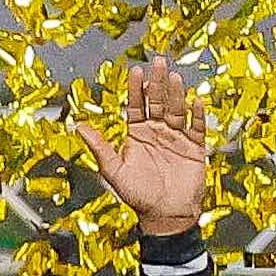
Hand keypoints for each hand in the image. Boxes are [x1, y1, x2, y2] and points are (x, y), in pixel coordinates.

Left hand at [71, 57, 210, 235]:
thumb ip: (99, 147)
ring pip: (177, 109)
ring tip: (173, 76)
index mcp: (137, 135)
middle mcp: (157, 132)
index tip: (135, 71)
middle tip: (158, 61)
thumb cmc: (138, 196)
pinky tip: (195, 100)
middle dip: (157, 82)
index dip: (135, 89)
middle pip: (158, 102)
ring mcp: (176, 138)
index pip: (136, 106)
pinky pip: (196, 127)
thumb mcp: (113, 170)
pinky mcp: (194, 147)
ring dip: (176, 93)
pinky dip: (197, 114)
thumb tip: (78, 127)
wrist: (164, 215)